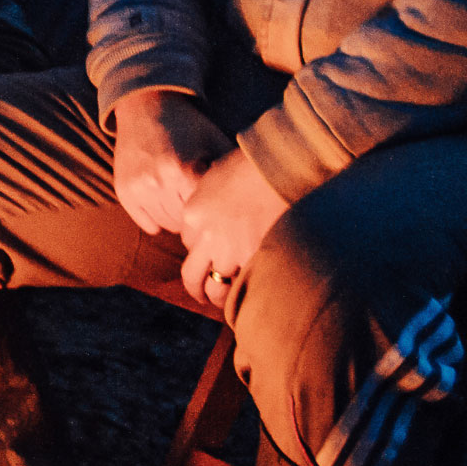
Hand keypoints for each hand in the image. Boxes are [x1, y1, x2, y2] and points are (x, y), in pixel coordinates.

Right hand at [112, 87, 228, 236]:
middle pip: (186, 222)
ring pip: (166, 224)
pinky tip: (166, 206)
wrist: (147, 106)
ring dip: (178, 219)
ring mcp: (138, 188)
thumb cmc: (188, 126)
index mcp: (185, 171)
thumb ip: (232, 172)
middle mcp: (159, 182)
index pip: (205, 212)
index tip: (217, 206)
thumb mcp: (215, 142)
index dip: (214, 211)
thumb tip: (250, 201)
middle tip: (201, 206)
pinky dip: (156, 221)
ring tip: (184, 202)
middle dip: (196, 217)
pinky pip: (146, 223)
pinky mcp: (124, 190)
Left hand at [177, 148, 290, 312]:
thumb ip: (207, 197)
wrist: (278, 165)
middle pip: (192, 273)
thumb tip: (211, 208)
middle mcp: (206, 236)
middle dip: (195, 288)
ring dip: (218, 297)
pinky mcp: (255, 257)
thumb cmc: (251, 163)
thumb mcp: (215, 176)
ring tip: (224, 303)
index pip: (188, 242)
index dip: (198, 249)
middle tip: (201, 295)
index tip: (208, 252)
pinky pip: (244, 283)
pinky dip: (245, 291)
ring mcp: (230, 250)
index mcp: (193, 213)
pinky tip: (250, 294)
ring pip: (216, 287)